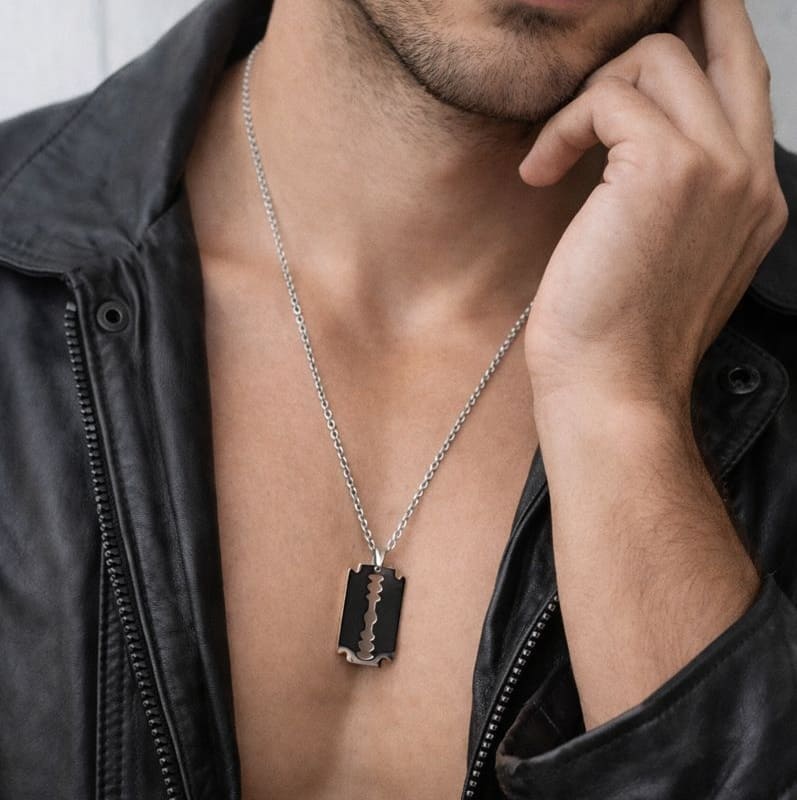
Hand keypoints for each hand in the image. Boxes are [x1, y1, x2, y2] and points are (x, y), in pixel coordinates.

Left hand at [519, 0, 787, 417]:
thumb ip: (673, 190)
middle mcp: (749, 173)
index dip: (711, 32)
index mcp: (753, 196)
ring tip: (556, 155)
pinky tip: (540, 172)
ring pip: (655, 58)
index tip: (667, 17)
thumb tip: (630, 139)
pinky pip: (607, 98)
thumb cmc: (620, 333)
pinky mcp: (667, 167)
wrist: (612, 388)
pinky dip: (563, 127)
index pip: (745, 80)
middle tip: (604, 42)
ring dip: (590, 96)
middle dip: (666, 16)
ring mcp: (717, 165)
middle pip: (719, 42)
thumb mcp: (663, 254)